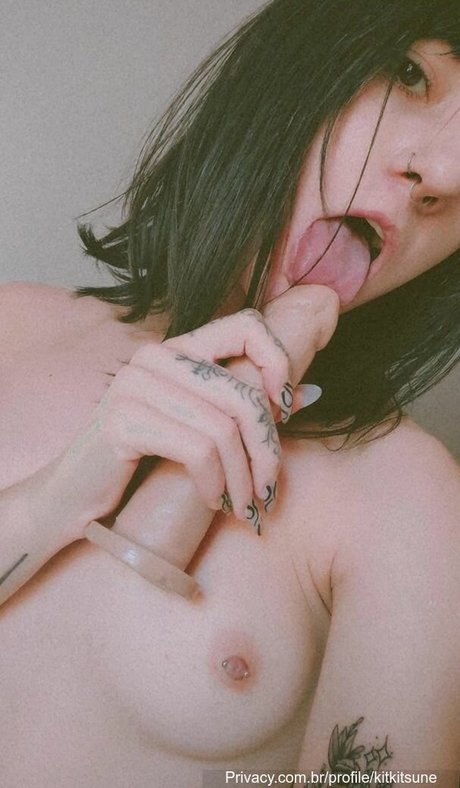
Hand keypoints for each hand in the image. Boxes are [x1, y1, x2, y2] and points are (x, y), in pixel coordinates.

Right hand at [42, 285, 337, 546]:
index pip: (246, 324)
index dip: (277, 360)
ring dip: (242, 478)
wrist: (73, 499)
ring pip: (223, 428)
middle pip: (242, 393)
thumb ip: (246, 408)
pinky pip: (197, 450)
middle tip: (268, 492)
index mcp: (177, 350)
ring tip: (243, 507)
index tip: (286, 410)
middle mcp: (155, 357)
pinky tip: (212, 502)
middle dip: (266, 451)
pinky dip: (214, 484)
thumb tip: (311, 393)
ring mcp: (135, 385)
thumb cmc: (143, 465)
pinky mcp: (124, 420)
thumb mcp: (200, 430)